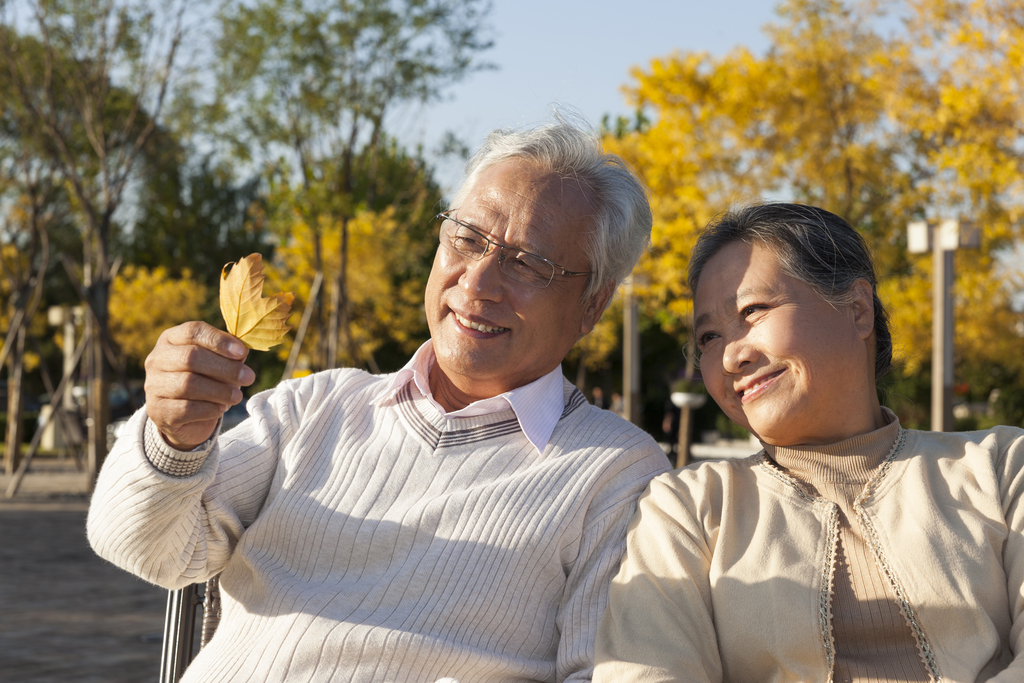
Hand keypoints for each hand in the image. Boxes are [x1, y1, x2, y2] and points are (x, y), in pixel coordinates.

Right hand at [143, 321, 254, 449]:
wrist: (184, 416)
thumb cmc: (205, 380)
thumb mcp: (218, 362)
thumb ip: (230, 354)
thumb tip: (242, 352)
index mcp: (172, 339)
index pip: (193, 331)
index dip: (219, 340)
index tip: (242, 352)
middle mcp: (157, 359)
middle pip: (191, 357)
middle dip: (225, 368)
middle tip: (249, 377)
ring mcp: (154, 385)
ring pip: (188, 384)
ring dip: (219, 390)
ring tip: (237, 396)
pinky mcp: (157, 410)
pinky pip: (186, 408)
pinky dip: (209, 408)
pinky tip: (221, 408)